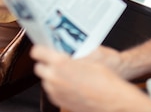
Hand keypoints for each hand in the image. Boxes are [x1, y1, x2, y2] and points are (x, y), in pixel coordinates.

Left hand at [31, 45, 147, 111]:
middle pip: (38, 68)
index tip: (42, 48)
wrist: (113, 100)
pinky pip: (52, 91)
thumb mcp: (89, 57)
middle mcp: (54, 78)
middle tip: (56, 60)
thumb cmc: (105, 79)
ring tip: (67, 72)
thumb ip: (71, 54)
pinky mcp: (59, 102)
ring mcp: (56, 92)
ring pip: (45, 80)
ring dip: (52, 75)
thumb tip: (64, 49)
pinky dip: (58, 86)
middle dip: (46, 64)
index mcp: (60, 63)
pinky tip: (71, 83)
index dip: (40, 49)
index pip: (37, 52)